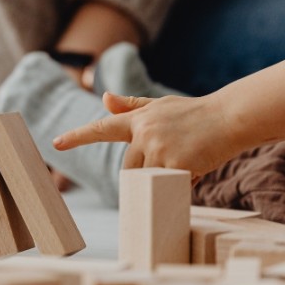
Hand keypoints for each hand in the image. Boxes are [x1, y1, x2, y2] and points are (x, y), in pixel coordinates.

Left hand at [52, 92, 241, 178]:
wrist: (229, 117)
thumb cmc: (196, 114)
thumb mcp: (161, 106)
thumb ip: (132, 107)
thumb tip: (103, 98)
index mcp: (138, 119)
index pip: (102, 128)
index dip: (77, 136)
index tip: (56, 143)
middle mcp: (143, 132)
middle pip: (130, 169)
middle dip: (148, 172)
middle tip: (176, 156)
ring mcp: (158, 148)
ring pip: (148, 179)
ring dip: (165, 178)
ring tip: (188, 158)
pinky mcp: (174, 163)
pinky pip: (169, 186)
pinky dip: (182, 182)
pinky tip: (197, 165)